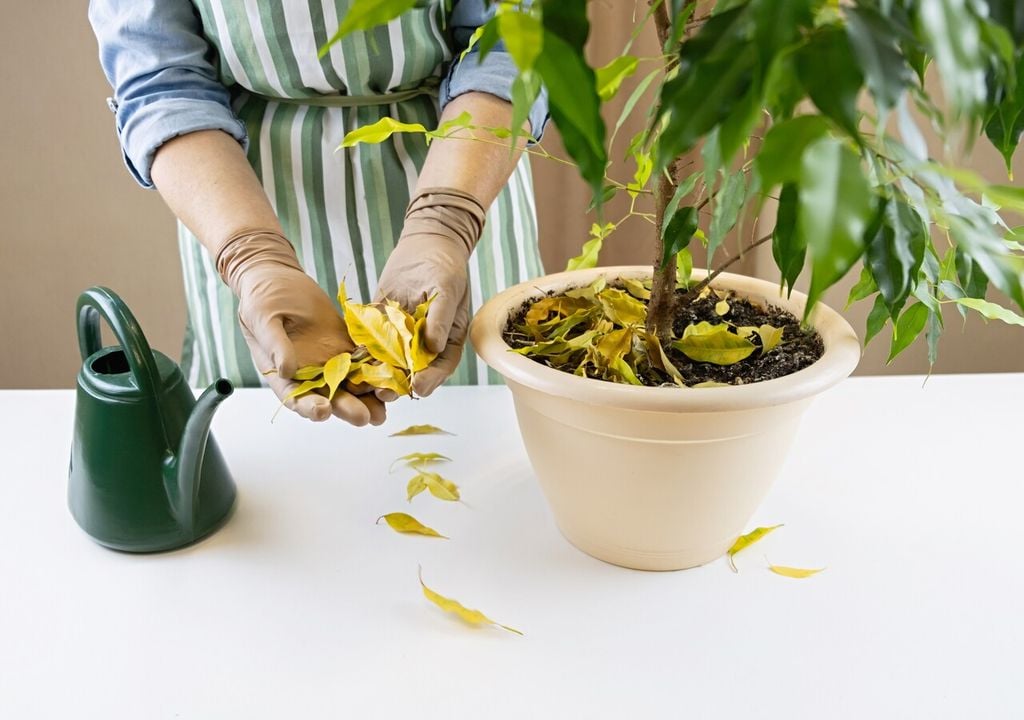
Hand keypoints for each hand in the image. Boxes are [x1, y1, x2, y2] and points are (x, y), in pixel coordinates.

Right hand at [218, 230, 386, 424]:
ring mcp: (331, 360)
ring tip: (385, 405)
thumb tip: (286, 369)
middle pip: (331, 397)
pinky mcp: (347, 344)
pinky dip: (379, 367)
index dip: (309, 407)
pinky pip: (366, 358)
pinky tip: (394, 374)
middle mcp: (311, 374)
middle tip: (364, 417)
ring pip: (353, 383)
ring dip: (369, 396)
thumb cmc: (262, 299)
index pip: (296, 398)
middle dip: (348, 408)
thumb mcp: (263, 319)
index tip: (323, 412)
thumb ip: (275, 345)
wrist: (279, 278)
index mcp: (284, 375)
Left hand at [374, 188, 485, 397]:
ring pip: (389, 360)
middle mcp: (424, 342)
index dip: (430, 380)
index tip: (417, 388)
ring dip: (377, 374)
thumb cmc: (444, 266)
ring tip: (364, 384)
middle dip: (398, 384)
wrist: (426, 244)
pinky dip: (361, 352)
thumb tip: (433, 346)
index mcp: (447, 339)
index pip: (441, 366)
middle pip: (412, 370)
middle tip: (384, 394)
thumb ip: (439, 319)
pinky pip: (371, 341)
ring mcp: (402, 335)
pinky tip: (349, 360)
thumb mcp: (446, 289)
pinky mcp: (382, 323)